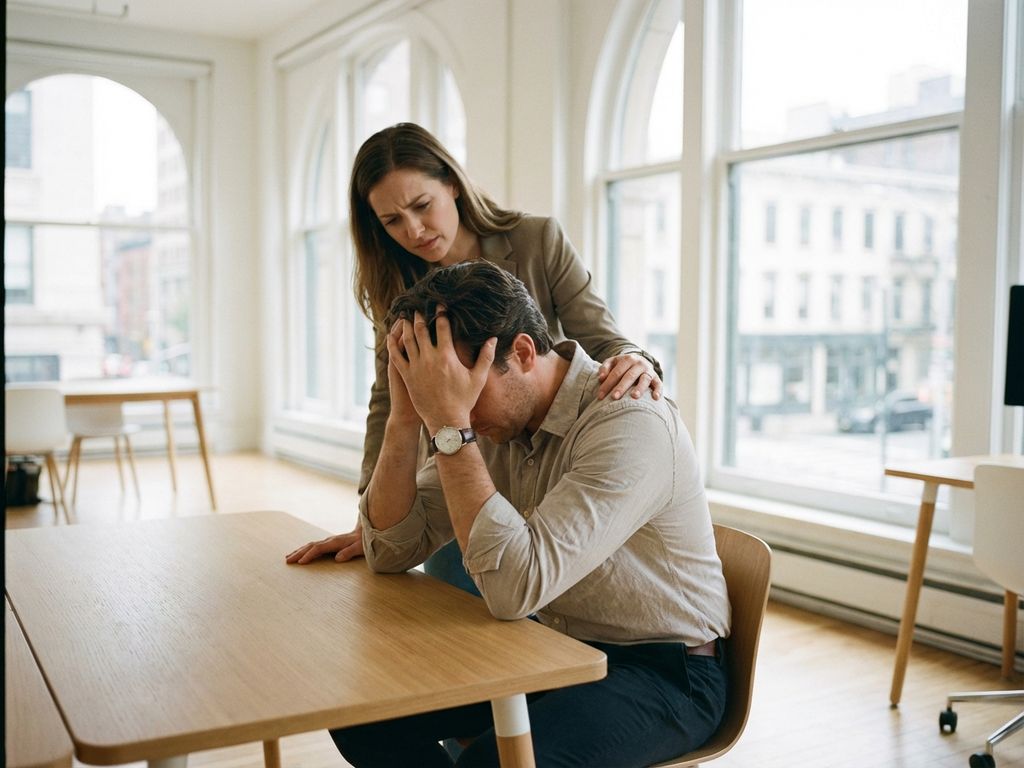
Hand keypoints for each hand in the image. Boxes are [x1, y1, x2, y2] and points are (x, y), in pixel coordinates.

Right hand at [285, 523, 365, 563]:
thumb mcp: (360, 547)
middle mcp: (329, 540)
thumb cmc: (363, 541)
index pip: (319, 549)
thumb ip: (349, 552)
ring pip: (310, 545)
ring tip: (288, 558)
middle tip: (288, 561)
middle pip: (311, 546)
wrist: (365, 532)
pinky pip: (313, 546)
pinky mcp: (328, 543)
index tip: (301, 562)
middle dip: (298, 553)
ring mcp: (328, 541)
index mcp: (335, 542)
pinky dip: (304, 550)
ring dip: (299, 551)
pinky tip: (299, 554)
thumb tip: (338, 558)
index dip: (309, 555)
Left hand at [390, 309, 494, 430]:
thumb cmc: (464, 400)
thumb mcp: (478, 378)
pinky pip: (396, 356)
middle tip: (418, 306)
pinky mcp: (407, 376)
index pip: (442, 327)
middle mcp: (430, 358)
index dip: (441, 313)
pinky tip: (390, 336)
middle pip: (421, 329)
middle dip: (419, 316)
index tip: (440, 304)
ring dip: (406, 326)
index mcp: (447, 356)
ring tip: (405, 316)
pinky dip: (392, 344)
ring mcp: (416, 367)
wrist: (446, 420)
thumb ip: (486, 356)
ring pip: (408, 340)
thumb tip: (493, 339)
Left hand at [597, 353, 661, 400]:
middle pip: (629, 376)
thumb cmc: (622, 366)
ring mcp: (649, 371)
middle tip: (614, 397)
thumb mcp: (613, 362)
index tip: (600, 396)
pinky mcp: (657, 378)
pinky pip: (659, 384)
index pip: (616, 372)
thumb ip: (605, 368)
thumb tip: (601, 378)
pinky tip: (656, 398)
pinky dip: (658, 390)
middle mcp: (639, 364)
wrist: (639, 362)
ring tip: (634, 396)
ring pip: (644, 379)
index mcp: (628, 359)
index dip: (607, 384)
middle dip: (621, 387)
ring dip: (640, 388)